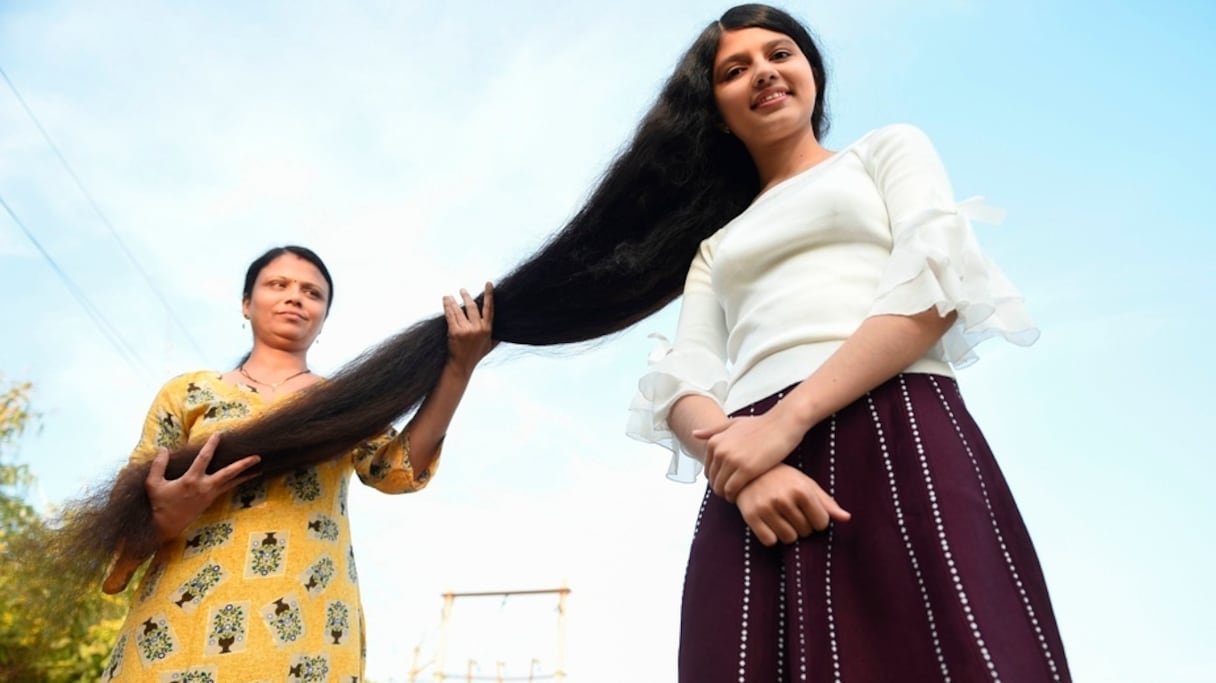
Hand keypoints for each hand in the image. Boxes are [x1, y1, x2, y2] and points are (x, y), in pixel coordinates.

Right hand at [146, 433, 260, 543]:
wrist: (165, 526)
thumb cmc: (159, 504)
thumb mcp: (154, 484)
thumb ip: (158, 465)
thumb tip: (163, 449)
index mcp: (191, 480)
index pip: (204, 458)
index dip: (212, 445)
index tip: (219, 434)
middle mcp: (204, 487)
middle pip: (229, 473)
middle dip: (243, 464)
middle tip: (257, 457)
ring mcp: (210, 495)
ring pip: (231, 482)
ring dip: (245, 475)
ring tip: (259, 468)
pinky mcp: (211, 500)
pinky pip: (227, 488)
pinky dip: (235, 482)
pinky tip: (242, 478)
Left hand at [443, 282, 495, 374]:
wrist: (462, 365)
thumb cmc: (475, 355)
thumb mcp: (489, 346)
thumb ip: (496, 336)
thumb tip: (505, 330)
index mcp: (487, 329)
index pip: (489, 308)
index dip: (489, 295)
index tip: (488, 284)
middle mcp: (478, 328)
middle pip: (472, 306)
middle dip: (466, 296)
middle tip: (462, 290)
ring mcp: (466, 330)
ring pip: (459, 310)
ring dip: (453, 301)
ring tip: (449, 295)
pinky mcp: (455, 332)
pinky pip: (451, 315)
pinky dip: (447, 307)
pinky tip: (445, 301)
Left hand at [695, 406, 806, 501]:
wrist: (783, 423)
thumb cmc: (761, 424)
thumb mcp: (734, 423)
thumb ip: (714, 431)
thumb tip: (694, 434)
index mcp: (715, 442)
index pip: (708, 470)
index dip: (717, 479)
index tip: (728, 483)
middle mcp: (719, 450)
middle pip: (712, 480)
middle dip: (721, 488)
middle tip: (733, 493)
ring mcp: (732, 460)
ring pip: (720, 488)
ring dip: (727, 495)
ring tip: (739, 496)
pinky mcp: (746, 470)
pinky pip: (732, 490)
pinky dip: (735, 496)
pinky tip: (745, 495)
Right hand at [735, 464, 850, 545]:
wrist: (747, 470)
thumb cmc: (783, 478)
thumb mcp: (806, 484)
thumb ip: (827, 503)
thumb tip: (847, 518)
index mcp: (801, 490)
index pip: (821, 524)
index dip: (817, 520)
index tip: (807, 511)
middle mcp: (783, 498)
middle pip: (805, 532)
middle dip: (802, 525)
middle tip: (791, 511)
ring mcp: (766, 508)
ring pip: (788, 538)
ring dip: (787, 532)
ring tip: (780, 516)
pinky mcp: (751, 516)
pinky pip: (769, 541)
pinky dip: (771, 536)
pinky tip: (768, 522)